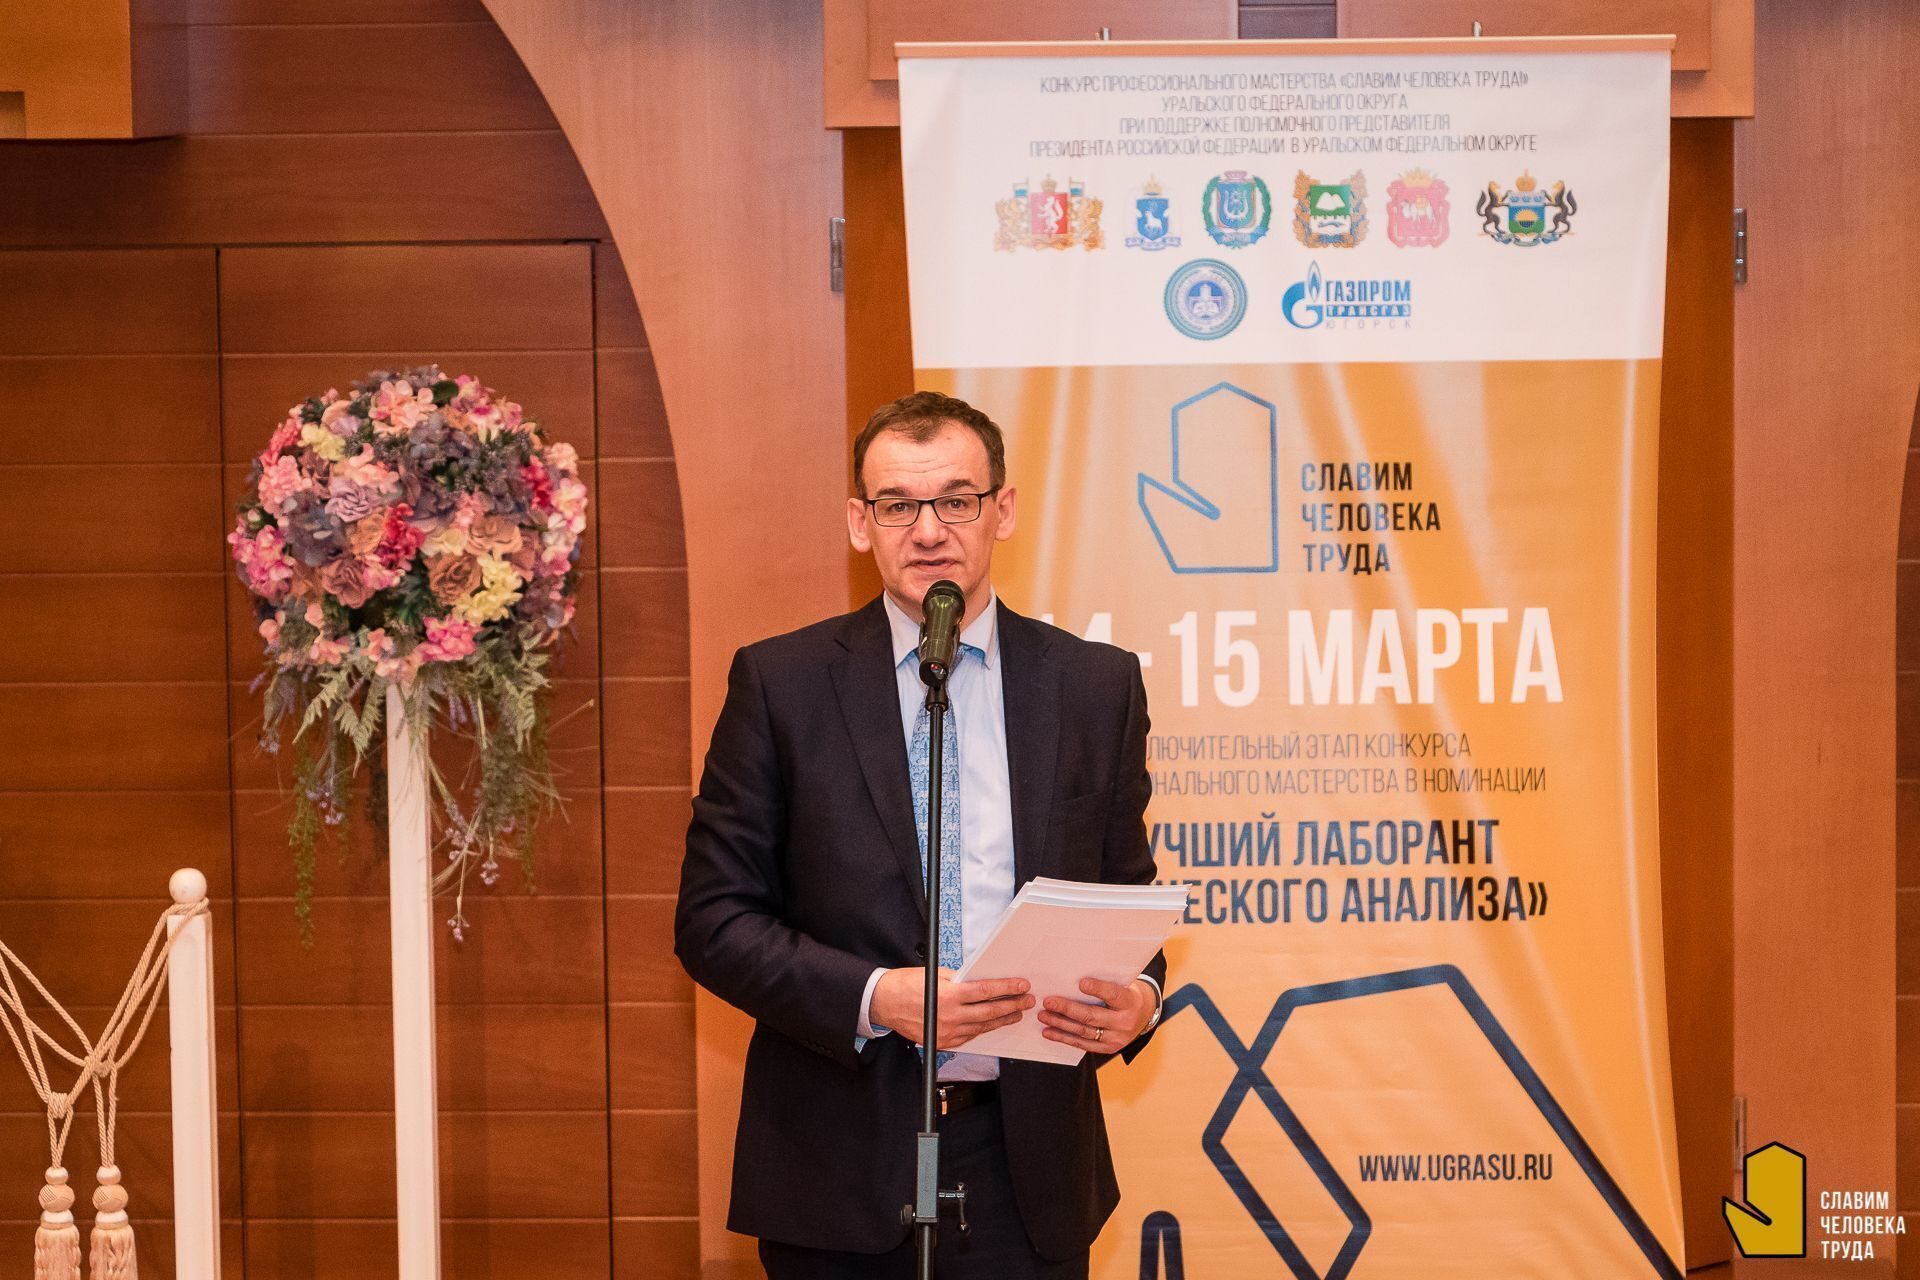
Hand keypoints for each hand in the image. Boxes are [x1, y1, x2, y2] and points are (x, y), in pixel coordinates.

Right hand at [872, 968, 1033, 1049]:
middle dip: (1012, 1006)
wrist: (883, 1003)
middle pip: (990, 1012)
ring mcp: (947, 1033)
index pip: (987, 992)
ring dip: (1001, 1020)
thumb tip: (982, 982)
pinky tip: (991, 1024)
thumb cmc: (906, 984)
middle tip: (1026, 1001)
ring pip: (982, 1027)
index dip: (1008, 989)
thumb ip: (961, 980)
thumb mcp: (937, 974)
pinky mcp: (943, 1042)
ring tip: (1014, 1014)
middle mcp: (950, 1016)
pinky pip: (968, 1037)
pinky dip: (981, 1029)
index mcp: (949, 995)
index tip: (1021, 986)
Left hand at [1037, 977, 1156, 1055]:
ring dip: (1060, 1024)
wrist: (1144, 1015)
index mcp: (1130, 1002)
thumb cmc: (1127, 994)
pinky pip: (1082, 1044)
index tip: (1081, 983)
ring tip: (1044, 1015)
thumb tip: (1075, 974)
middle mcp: (1124, 1022)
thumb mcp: (1123, 984)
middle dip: (1067, 1008)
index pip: (1113, 994)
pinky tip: (1049, 1032)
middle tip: (1048, 1001)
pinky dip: (1064, 1038)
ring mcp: (1116, 1039)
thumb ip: (1105, 982)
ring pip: (1083, 1031)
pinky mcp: (1108, 1049)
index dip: (1098, 989)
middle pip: (1092, 1016)